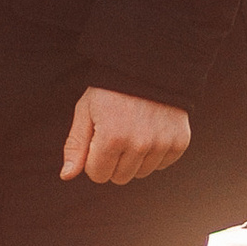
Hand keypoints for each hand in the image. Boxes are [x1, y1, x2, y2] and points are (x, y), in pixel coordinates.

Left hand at [59, 87, 191, 185]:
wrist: (148, 67)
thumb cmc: (110, 91)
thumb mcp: (85, 112)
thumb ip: (75, 145)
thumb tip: (66, 176)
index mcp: (112, 138)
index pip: (98, 175)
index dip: (94, 159)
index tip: (98, 139)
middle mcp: (140, 144)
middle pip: (119, 178)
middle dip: (113, 161)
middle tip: (116, 134)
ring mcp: (162, 144)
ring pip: (141, 173)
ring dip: (134, 159)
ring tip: (133, 131)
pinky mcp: (180, 142)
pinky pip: (161, 165)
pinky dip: (154, 154)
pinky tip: (150, 131)